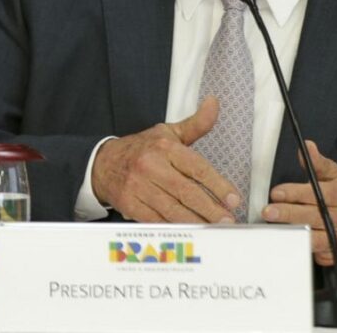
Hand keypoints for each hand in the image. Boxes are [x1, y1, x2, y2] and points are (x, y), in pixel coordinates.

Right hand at [91, 97, 241, 222]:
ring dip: (196, 222)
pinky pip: (155, 220)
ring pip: (172, 209)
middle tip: (228, 220)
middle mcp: (151, 166)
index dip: (217, 185)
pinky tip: (189, 233)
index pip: (196, 168)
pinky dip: (173, 228)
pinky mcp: (129, 204)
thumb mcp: (168, 132)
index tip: (234, 198)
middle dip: (210, 208)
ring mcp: (138, 187)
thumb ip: (196, 124)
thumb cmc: (142, 149)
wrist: (103, 164)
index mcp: (164, 147)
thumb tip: (215, 103)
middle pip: (186, 191)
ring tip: (214, 229)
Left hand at [262, 140, 336, 264]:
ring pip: (315, 238)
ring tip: (274, 227)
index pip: (320, 194)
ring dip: (292, 233)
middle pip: (314, 217)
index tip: (277, 193)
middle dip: (288, 214)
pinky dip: (303, 249)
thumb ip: (319, 163)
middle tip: (269, 211)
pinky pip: (318, 254)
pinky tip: (289, 241)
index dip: (296, 194)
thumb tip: (306, 147)